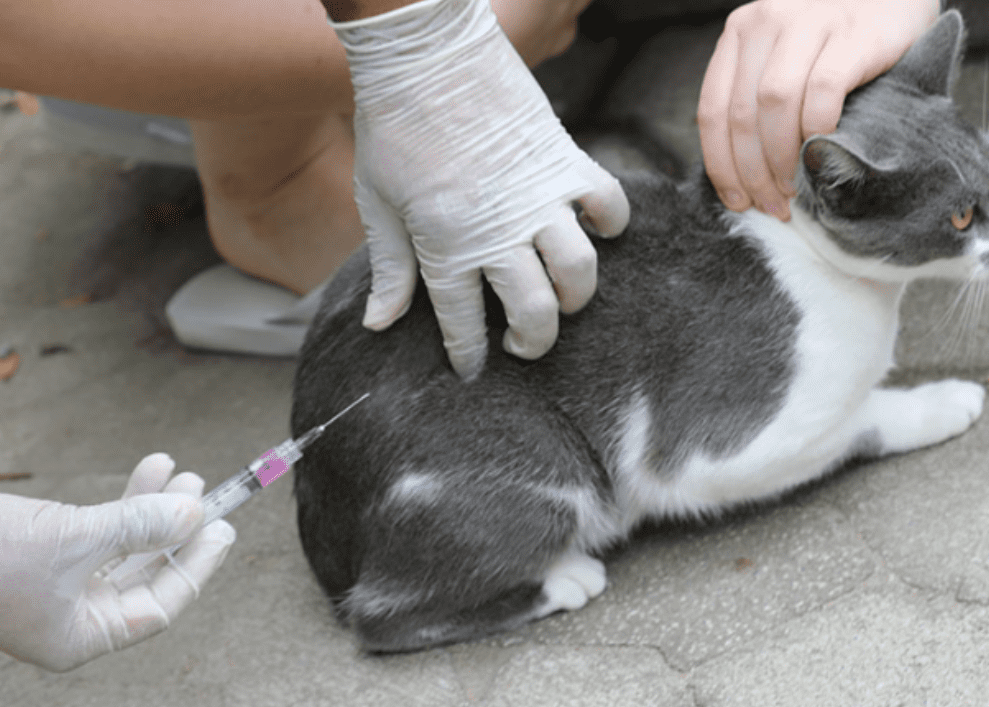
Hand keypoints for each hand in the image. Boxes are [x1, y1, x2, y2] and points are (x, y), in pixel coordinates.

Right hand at [0, 454, 234, 671]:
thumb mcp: (74, 538)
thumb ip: (138, 525)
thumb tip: (194, 512)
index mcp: (80, 637)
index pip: (160, 606)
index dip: (195, 566)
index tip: (224, 529)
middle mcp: (73, 618)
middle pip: (146, 575)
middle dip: (178, 531)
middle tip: (209, 495)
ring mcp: (58, 588)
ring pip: (126, 548)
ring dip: (155, 509)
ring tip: (181, 473)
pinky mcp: (46, 557)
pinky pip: (101, 532)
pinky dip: (124, 503)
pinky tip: (151, 469)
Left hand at [333, 0, 629, 379]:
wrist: (425, 54)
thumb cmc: (392, 129)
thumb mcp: (378, 204)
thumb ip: (389, 269)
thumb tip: (379, 324)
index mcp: (446, 246)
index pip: (463, 324)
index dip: (469, 355)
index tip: (473, 370)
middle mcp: (499, 232)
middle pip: (536, 312)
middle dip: (533, 343)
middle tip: (523, 346)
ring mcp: (539, 198)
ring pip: (579, 271)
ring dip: (575, 297)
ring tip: (562, 299)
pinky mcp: (566, 161)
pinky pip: (609, 204)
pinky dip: (610, 224)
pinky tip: (595, 232)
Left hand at [698, 0, 939, 219]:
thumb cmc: (838, 39)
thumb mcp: (785, 56)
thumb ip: (756, 95)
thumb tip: (742, 173)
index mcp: (740, 32)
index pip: (712, 110)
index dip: (720, 165)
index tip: (737, 201)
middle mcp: (765, 21)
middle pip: (740, 115)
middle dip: (752, 173)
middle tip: (772, 205)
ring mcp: (808, 22)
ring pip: (774, 105)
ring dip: (780, 158)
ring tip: (793, 189)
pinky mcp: (852, 33)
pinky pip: (822, 93)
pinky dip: (817, 131)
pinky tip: (821, 155)